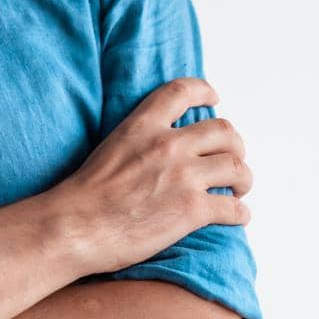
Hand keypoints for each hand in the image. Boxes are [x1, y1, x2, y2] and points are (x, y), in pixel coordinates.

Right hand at [58, 77, 252, 274]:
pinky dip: (240, 213)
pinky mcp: (191, 210)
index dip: (203, 91)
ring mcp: (183, 176)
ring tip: (239, 188)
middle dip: (235, 146)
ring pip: (236, 168)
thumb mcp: (111, 148)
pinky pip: (233, 207)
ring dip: (243, 179)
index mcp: (143, 125)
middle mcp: (168, 145)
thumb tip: (161, 152)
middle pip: (224, 131)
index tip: (213, 98)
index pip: (182, 91)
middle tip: (233, 159)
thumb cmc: (84, 196)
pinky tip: (235, 216)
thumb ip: (140, 141)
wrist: (76, 227)